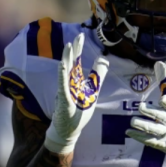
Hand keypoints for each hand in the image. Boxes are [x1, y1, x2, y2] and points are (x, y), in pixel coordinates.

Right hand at [44, 33, 109, 153]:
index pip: (78, 62)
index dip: (80, 49)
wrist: (68, 130)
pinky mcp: (63, 99)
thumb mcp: (93, 92)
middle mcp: (70, 84)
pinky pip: (63, 85)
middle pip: (73, 63)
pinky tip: (63, 65)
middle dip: (75, 50)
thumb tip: (102, 60)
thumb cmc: (79, 112)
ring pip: (66, 72)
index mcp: (76, 81)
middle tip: (78, 36)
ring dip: (68, 59)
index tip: (81, 36)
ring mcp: (66, 91)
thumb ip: (97, 77)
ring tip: (69, 46)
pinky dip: (63, 75)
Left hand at [126, 62, 165, 166]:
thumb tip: (159, 62)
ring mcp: (165, 134)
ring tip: (132, 121)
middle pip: (162, 118)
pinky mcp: (159, 143)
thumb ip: (164, 82)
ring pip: (154, 130)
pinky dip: (138, 136)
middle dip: (152, 113)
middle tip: (140, 107)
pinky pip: (148, 140)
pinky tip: (128, 132)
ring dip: (143, 126)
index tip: (162, 99)